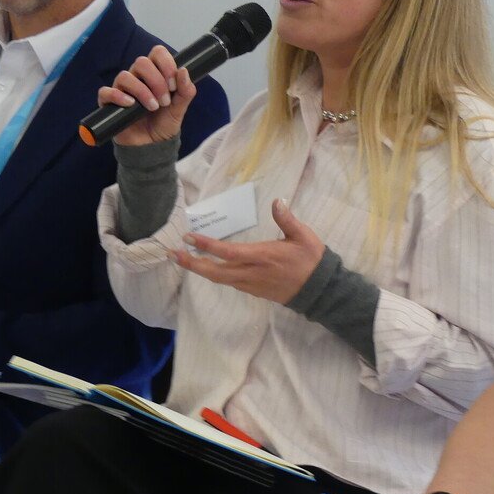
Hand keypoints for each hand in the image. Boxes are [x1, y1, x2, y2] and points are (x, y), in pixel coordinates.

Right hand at [97, 45, 195, 145]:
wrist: (152, 145)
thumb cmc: (164, 123)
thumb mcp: (180, 108)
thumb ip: (186, 91)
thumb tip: (184, 71)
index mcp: (155, 73)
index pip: (157, 53)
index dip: (166, 64)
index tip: (173, 85)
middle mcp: (137, 77)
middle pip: (141, 62)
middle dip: (157, 81)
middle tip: (165, 100)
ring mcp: (122, 89)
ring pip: (125, 76)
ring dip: (142, 91)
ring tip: (153, 107)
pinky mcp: (109, 103)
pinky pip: (106, 92)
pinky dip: (118, 96)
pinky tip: (131, 105)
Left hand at [167, 198, 323, 303]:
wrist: (321, 292)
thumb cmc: (312, 261)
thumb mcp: (303, 237)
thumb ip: (287, 219)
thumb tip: (277, 200)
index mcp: (261, 257)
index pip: (227, 252)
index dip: (206, 245)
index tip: (188, 237)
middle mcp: (251, 273)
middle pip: (214, 271)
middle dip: (191, 263)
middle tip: (172, 253)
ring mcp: (250, 284)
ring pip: (219, 278)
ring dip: (199, 269)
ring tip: (183, 259)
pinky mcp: (253, 290)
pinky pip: (229, 282)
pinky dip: (214, 274)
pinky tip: (206, 266)